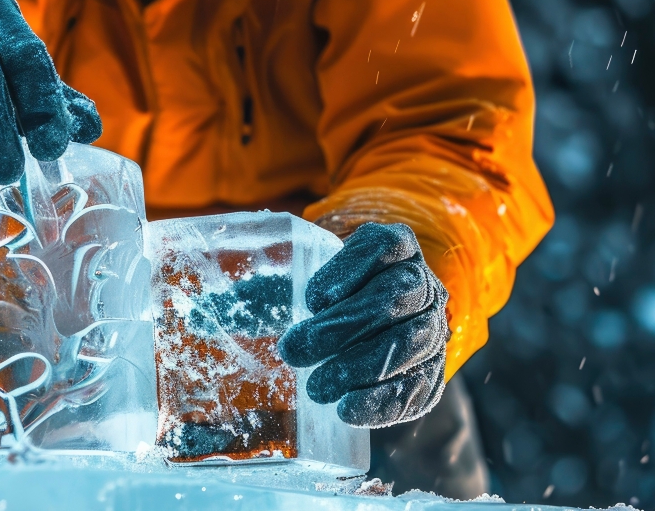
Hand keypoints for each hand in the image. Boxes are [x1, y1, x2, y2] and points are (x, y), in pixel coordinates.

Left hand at [279, 222, 449, 427]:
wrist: (378, 331)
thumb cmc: (333, 298)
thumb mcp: (308, 279)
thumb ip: (275, 283)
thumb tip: (222, 297)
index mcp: (395, 247)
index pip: (383, 245)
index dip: (349, 269)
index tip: (312, 298)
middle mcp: (421, 283)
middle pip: (393, 297)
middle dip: (340, 326)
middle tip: (293, 351)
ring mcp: (433, 327)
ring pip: (409, 343)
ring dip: (359, 368)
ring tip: (316, 388)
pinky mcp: (433, 371)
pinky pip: (418, 386)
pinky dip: (382, 402)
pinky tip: (347, 409)